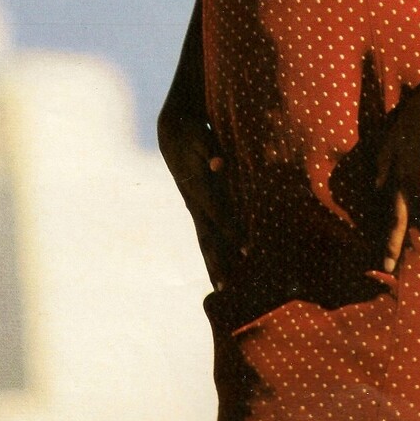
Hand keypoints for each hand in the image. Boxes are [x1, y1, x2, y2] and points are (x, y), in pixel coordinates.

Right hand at [159, 116, 241, 290]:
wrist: (172, 131)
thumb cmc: (191, 132)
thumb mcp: (200, 136)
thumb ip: (210, 150)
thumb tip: (220, 164)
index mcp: (197, 187)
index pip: (217, 214)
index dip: (232, 231)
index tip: (247, 249)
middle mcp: (193, 202)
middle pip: (206, 237)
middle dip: (216, 261)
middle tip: (226, 288)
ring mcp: (194, 206)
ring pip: (204, 239)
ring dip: (214, 262)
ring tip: (222, 287)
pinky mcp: (197, 206)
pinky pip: (206, 233)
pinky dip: (213, 250)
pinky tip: (222, 264)